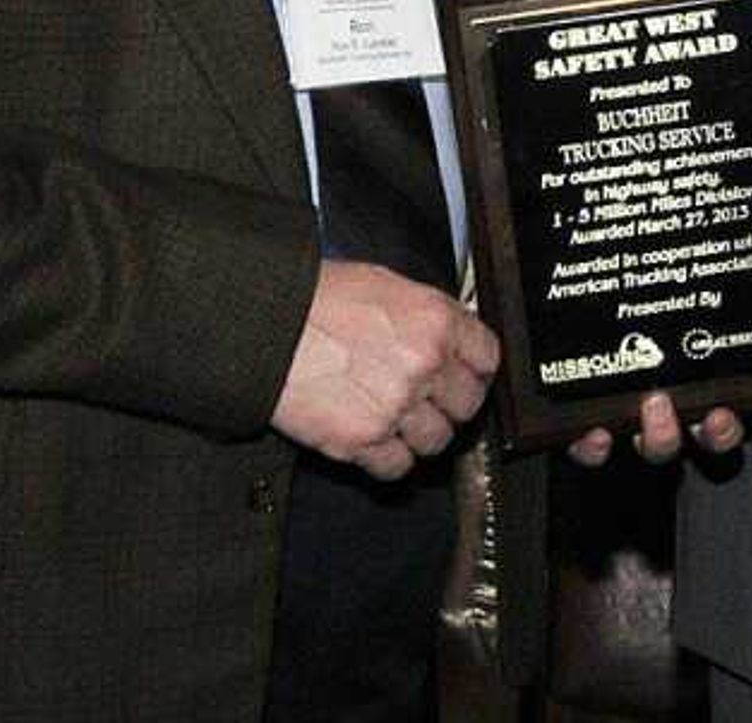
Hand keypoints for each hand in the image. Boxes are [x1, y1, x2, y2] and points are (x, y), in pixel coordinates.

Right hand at [273, 260, 498, 480]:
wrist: (263, 326)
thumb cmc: (317, 300)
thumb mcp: (387, 286)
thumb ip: (427, 316)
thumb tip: (450, 335)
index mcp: (436, 322)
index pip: (487, 358)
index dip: (475, 370)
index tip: (466, 377)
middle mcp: (424, 365)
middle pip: (467, 405)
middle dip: (450, 406)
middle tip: (429, 402)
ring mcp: (396, 406)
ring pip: (437, 440)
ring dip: (420, 435)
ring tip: (396, 421)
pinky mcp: (362, 439)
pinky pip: (397, 466)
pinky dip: (389, 460)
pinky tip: (375, 441)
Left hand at [564, 271, 751, 464]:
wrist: (591, 270)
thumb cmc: (681, 275)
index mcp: (743, 370)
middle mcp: (695, 393)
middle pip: (722, 436)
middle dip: (725, 433)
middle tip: (719, 412)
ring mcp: (647, 406)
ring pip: (662, 446)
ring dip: (665, 435)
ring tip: (659, 404)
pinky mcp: (598, 413)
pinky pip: (593, 448)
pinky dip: (593, 446)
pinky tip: (594, 428)